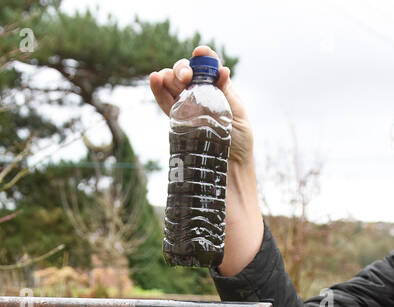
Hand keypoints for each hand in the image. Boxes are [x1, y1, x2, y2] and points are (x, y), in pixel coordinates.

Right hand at [148, 45, 253, 165]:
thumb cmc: (239, 140)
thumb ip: (227, 92)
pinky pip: (163, 101)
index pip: (207, 66)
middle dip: (182, 68)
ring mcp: (185, 105)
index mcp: (215, 88)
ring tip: (173, 80)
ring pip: (171, 83)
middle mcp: (198, 93)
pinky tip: (154, 78)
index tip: (200, 52)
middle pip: (184, 71)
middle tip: (187, 77)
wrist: (230, 166)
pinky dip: (157, 88)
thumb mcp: (237, 113)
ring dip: (168, 76)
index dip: (203, 56)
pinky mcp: (175, 119)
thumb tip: (223, 71)